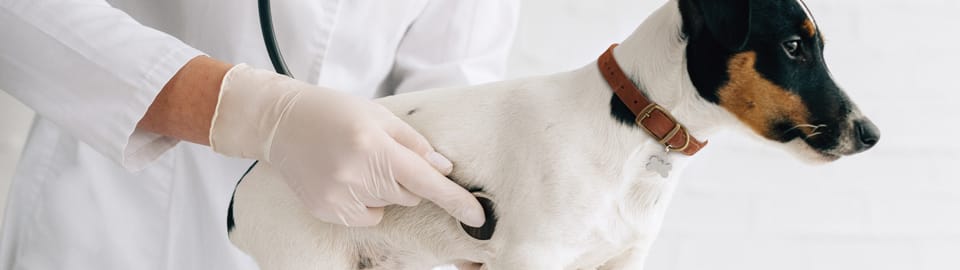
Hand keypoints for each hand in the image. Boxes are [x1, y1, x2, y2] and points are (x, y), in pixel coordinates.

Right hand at [209, 64, 484, 226]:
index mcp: (374, 147)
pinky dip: (365, 202)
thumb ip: (415, 144)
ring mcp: (340, 198)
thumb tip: (445, 169)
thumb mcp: (380, 115)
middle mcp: (357, 176)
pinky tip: (344, 177)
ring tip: (357, 162)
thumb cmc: (334, 112)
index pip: (426, 181)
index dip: (455, 199)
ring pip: (389, 205)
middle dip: (406, 178)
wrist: (281, 123)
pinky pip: (368, 216)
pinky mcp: (327, 212)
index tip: (478, 215)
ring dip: (385, 189)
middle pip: (410, 194)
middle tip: (379, 154)